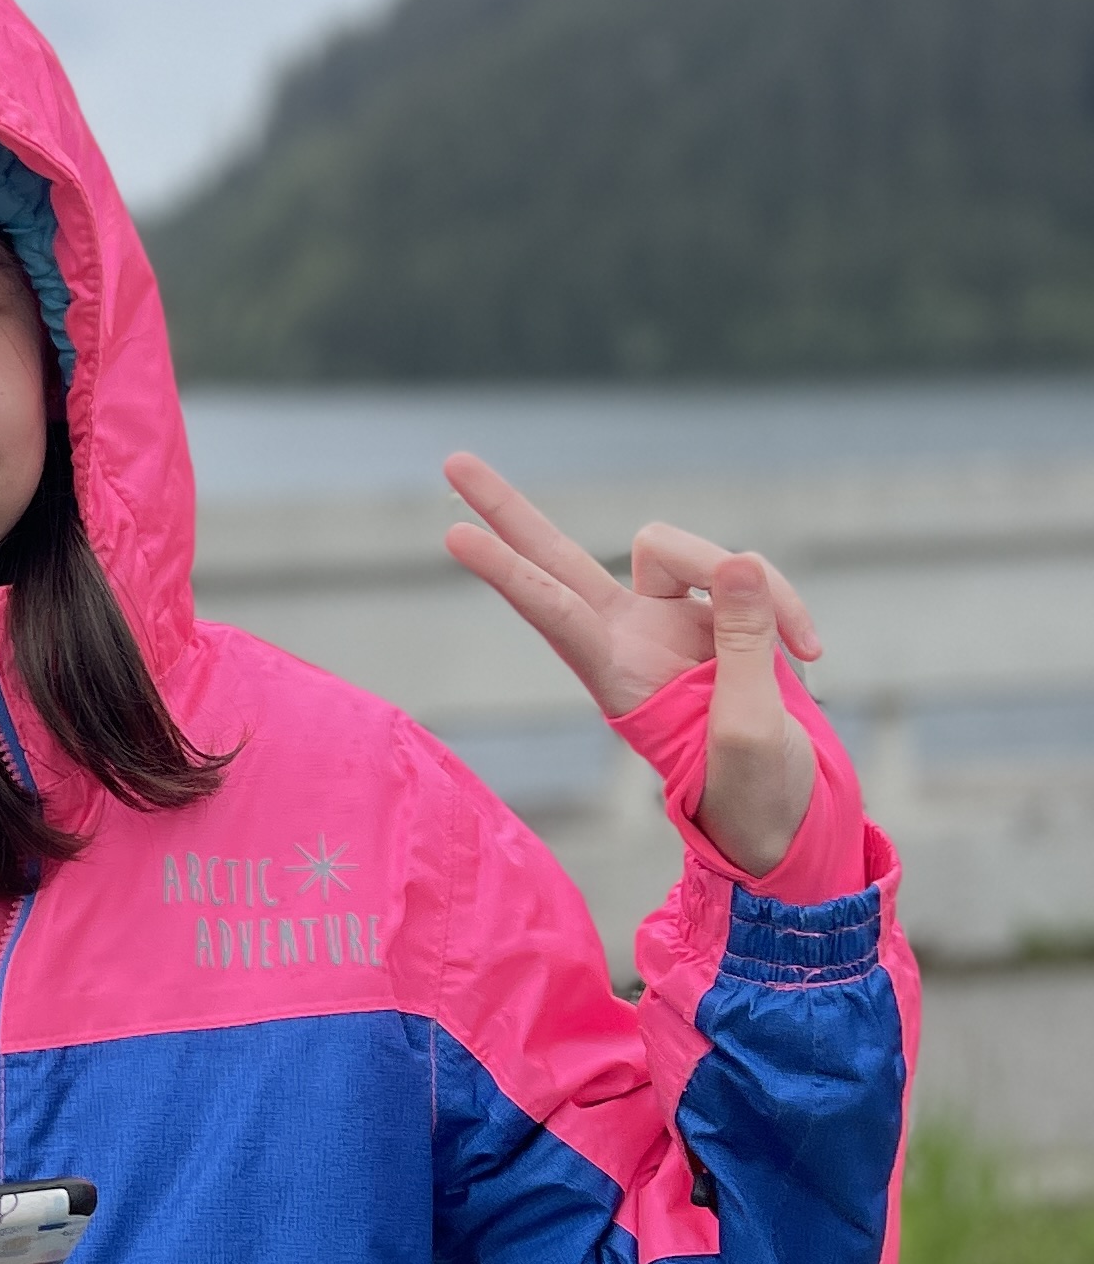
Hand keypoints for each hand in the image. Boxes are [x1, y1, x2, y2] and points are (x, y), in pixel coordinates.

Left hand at [442, 452, 821, 875]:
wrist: (788, 802)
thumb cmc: (754, 786)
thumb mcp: (751, 730)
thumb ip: (745, 647)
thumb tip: (740, 563)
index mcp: (618, 675)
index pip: (554, 613)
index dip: (508, 573)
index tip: (453, 534)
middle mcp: (627, 635)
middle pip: (558, 557)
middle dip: (509, 510)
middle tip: (455, 462)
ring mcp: (666, 616)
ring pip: (682, 549)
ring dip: (755, 582)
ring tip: (805, 646)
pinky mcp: (713, 606)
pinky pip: (744, 569)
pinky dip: (781, 597)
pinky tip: (810, 649)